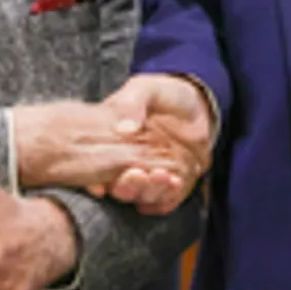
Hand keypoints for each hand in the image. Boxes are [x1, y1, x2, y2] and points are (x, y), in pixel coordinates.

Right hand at [13, 100, 197, 193]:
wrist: (196, 105)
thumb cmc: (164, 94)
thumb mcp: (146, 89)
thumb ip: (132, 104)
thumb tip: (124, 128)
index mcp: (112, 144)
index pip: (96, 170)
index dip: (94, 183)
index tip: (100, 187)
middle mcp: (127, 165)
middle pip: (119, 189)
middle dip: (127, 187)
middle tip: (139, 174)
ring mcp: (150, 177)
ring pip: (142, 197)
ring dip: (150, 191)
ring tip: (163, 175)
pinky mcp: (170, 184)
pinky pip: (166, 200)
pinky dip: (168, 197)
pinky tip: (175, 182)